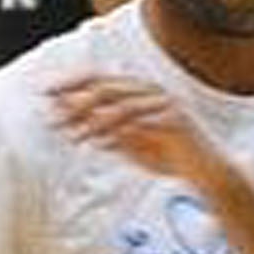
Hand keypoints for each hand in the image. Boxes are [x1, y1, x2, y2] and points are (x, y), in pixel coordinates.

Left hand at [50, 74, 223, 192]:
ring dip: (92, 119)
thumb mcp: (133, 145)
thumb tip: (78, 126)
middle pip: (107, 86)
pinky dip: (117, 130)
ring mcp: (163, 103)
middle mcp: (151, 92)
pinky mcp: (172, 119)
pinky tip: (98, 141)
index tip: (47, 92)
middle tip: (52, 112)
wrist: (206, 173)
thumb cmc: (170, 158)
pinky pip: (139, 120)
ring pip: (119, 103)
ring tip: (71, 134)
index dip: (73, 83)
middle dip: (76, 98)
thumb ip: (109, 133)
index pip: (101, 80)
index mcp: (140, 92)